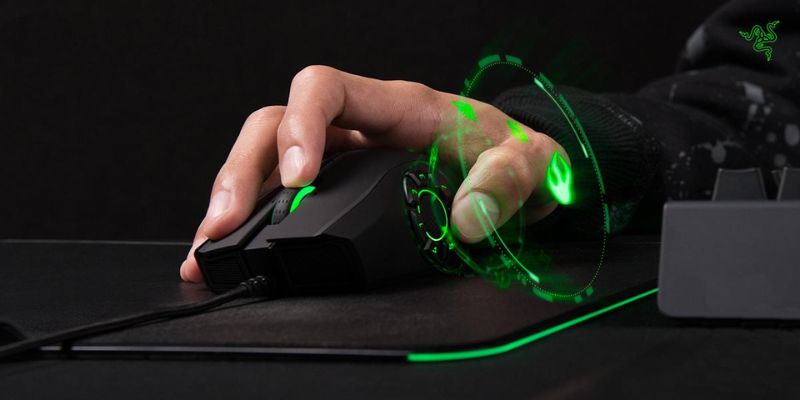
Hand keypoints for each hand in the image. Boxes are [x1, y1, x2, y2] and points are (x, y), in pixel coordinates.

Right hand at [180, 66, 567, 281]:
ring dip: (234, 199)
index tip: (298, 177)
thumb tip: (468, 217)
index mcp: (397, 107)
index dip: (301, 125)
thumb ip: (507, 181)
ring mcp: (342, 158)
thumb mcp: (529, 164)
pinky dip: (253, 219)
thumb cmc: (512, 154)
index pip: (326, 87)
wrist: (515, 169)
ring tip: (211, 246)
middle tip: (225, 223)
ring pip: (266, 160)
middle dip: (243, 171)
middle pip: (274, 125)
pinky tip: (234, 246)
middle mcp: (359, 128)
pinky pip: (281, 195)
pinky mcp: (337, 189)